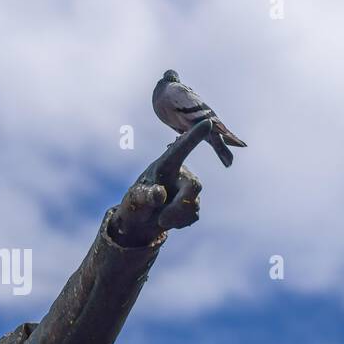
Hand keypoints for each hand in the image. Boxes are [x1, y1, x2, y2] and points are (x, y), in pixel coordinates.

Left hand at [108, 117, 210, 246]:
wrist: (140, 221)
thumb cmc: (135, 203)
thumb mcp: (136, 199)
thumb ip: (147, 195)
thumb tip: (161, 194)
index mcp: (165, 164)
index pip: (181, 148)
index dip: (195, 136)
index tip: (208, 121)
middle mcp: (180, 173)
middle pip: (193, 186)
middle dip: (179, 206)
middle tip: (161, 221)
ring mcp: (188, 188)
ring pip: (193, 205)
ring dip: (176, 217)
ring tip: (159, 219)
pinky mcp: (193, 203)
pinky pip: (193, 215)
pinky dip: (180, 222)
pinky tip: (168, 220)